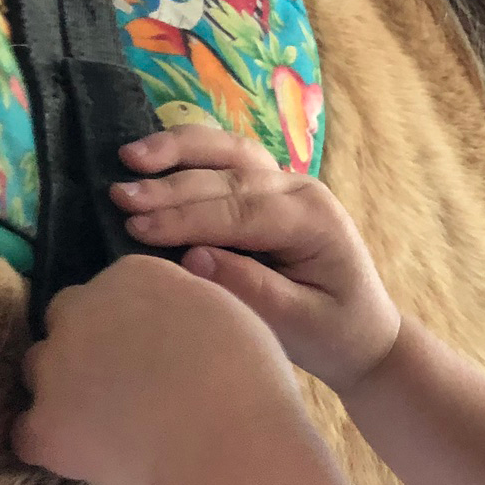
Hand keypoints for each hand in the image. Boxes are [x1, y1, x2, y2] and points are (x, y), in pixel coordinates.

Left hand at [12, 253, 294, 484]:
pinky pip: (29, 433)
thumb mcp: (227, 314)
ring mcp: (53, 367)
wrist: (227, 446)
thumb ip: (182, 305)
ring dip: (66, 389)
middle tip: (131, 385)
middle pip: (66, 321)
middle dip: (89, 347)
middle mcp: (81, 308)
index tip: (156, 350)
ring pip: (41, 371)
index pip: (113, 289)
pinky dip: (54, 442)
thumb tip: (170, 318)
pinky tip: (87, 455)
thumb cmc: (247, 381)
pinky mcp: (44, 427)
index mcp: (132, 276)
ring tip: (111, 424)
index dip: (132, 322)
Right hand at [113, 126, 401, 394]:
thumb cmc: (335, 334)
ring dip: (176, 151)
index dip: (187, 217)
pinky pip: (227, 158)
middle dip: (170, 186)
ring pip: (228, 152)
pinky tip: (153, 154)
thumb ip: (252, 289)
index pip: (241, 212)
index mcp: (313, 220)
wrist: (365, 333)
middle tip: (119, 196)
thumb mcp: (299, 324)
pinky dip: (190, 151)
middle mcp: (300, 191)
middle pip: (228, 178)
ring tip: (128, 158)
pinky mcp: (268, 190)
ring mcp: (286, 184)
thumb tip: (193, 258)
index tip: (137, 226)